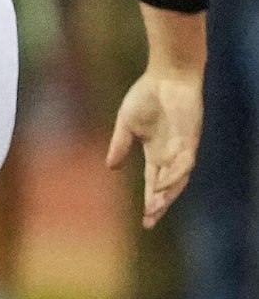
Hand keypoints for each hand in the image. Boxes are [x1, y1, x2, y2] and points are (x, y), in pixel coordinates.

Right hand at [109, 64, 202, 228]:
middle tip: (149, 222)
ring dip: (167, 194)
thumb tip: (110, 167)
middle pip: (167, 186)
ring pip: (178, 179)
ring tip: (154, 207)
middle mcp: (170, 154)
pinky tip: (160, 184)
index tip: (145, 220)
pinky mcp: (189, 139)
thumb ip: (120, 144)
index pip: (153, 182)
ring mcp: (181, 147)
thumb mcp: (126, 123)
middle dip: (159, 205)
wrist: (167, 76)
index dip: (150, 201)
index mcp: (155, 151)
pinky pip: (184, 163)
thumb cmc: (146, 95)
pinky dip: (173, 176)